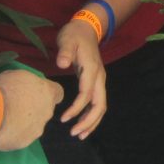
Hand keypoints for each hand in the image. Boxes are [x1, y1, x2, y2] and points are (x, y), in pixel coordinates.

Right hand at [0, 69, 63, 150]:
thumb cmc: (4, 88)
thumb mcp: (19, 75)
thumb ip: (30, 83)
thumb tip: (29, 87)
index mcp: (48, 93)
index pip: (58, 93)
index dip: (47, 93)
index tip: (36, 93)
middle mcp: (47, 113)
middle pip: (45, 110)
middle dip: (34, 108)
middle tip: (16, 106)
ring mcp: (37, 130)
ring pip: (34, 125)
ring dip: (24, 122)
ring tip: (6, 119)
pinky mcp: (24, 143)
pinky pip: (21, 137)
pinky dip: (14, 134)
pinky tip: (1, 129)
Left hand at [53, 18, 107, 137]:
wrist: (86, 28)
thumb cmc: (74, 35)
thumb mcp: (67, 40)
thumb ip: (65, 51)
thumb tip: (62, 63)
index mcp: (92, 70)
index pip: (87, 94)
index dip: (76, 108)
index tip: (63, 118)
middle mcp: (99, 78)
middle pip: (100, 105)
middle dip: (88, 121)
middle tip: (75, 133)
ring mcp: (99, 81)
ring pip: (101, 106)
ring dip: (92, 122)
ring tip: (80, 134)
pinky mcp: (96, 82)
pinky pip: (97, 103)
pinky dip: (91, 115)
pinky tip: (82, 122)